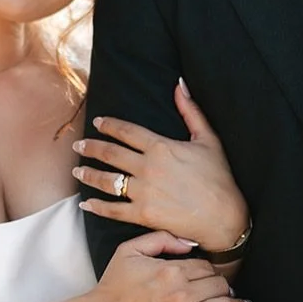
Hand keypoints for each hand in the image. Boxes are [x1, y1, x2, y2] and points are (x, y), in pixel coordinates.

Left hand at [73, 80, 248, 253]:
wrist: (225, 217)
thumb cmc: (219, 177)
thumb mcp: (208, 139)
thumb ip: (191, 111)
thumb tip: (179, 84)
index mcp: (161, 146)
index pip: (126, 131)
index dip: (109, 125)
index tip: (97, 122)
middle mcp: (148, 167)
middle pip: (110, 154)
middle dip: (91, 147)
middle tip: (78, 145)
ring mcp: (143, 192)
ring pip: (107, 181)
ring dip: (88, 174)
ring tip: (77, 171)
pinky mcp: (143, 215)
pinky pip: (113, 210)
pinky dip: (97, 207)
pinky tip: (86, 204)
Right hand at [86, 230, 257, 301]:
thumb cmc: (112, 286)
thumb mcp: (129, 250)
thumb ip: (161, 239)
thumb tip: (191, 243)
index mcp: (170, 270)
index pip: (205, 265)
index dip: (208, 270)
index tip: (208, 275)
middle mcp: (181, 293)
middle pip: (218, 284)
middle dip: (223, 286)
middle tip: (224, 290)